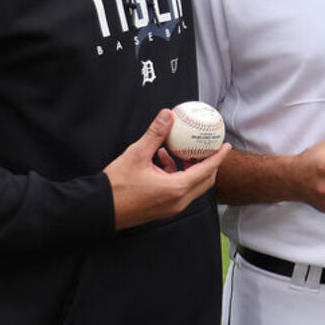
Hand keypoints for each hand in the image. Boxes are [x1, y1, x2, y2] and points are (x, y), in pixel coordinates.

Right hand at [105, 108, 230, 229]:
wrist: (99, 209)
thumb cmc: (117, 185)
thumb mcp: (136, 154)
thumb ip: (155, 135)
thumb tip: (167, 115)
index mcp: (176, 189)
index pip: (207, 171)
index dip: (218, 157)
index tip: (226, 146)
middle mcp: (178, 201)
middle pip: (204, 181)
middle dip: (208, 163)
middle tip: (206, 147)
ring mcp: (171, 208)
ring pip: (191, 186)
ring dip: (189, 168)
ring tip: (177, 151)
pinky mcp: (163, 209)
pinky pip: (178, 191)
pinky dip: (176, 175)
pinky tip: (161, 160)